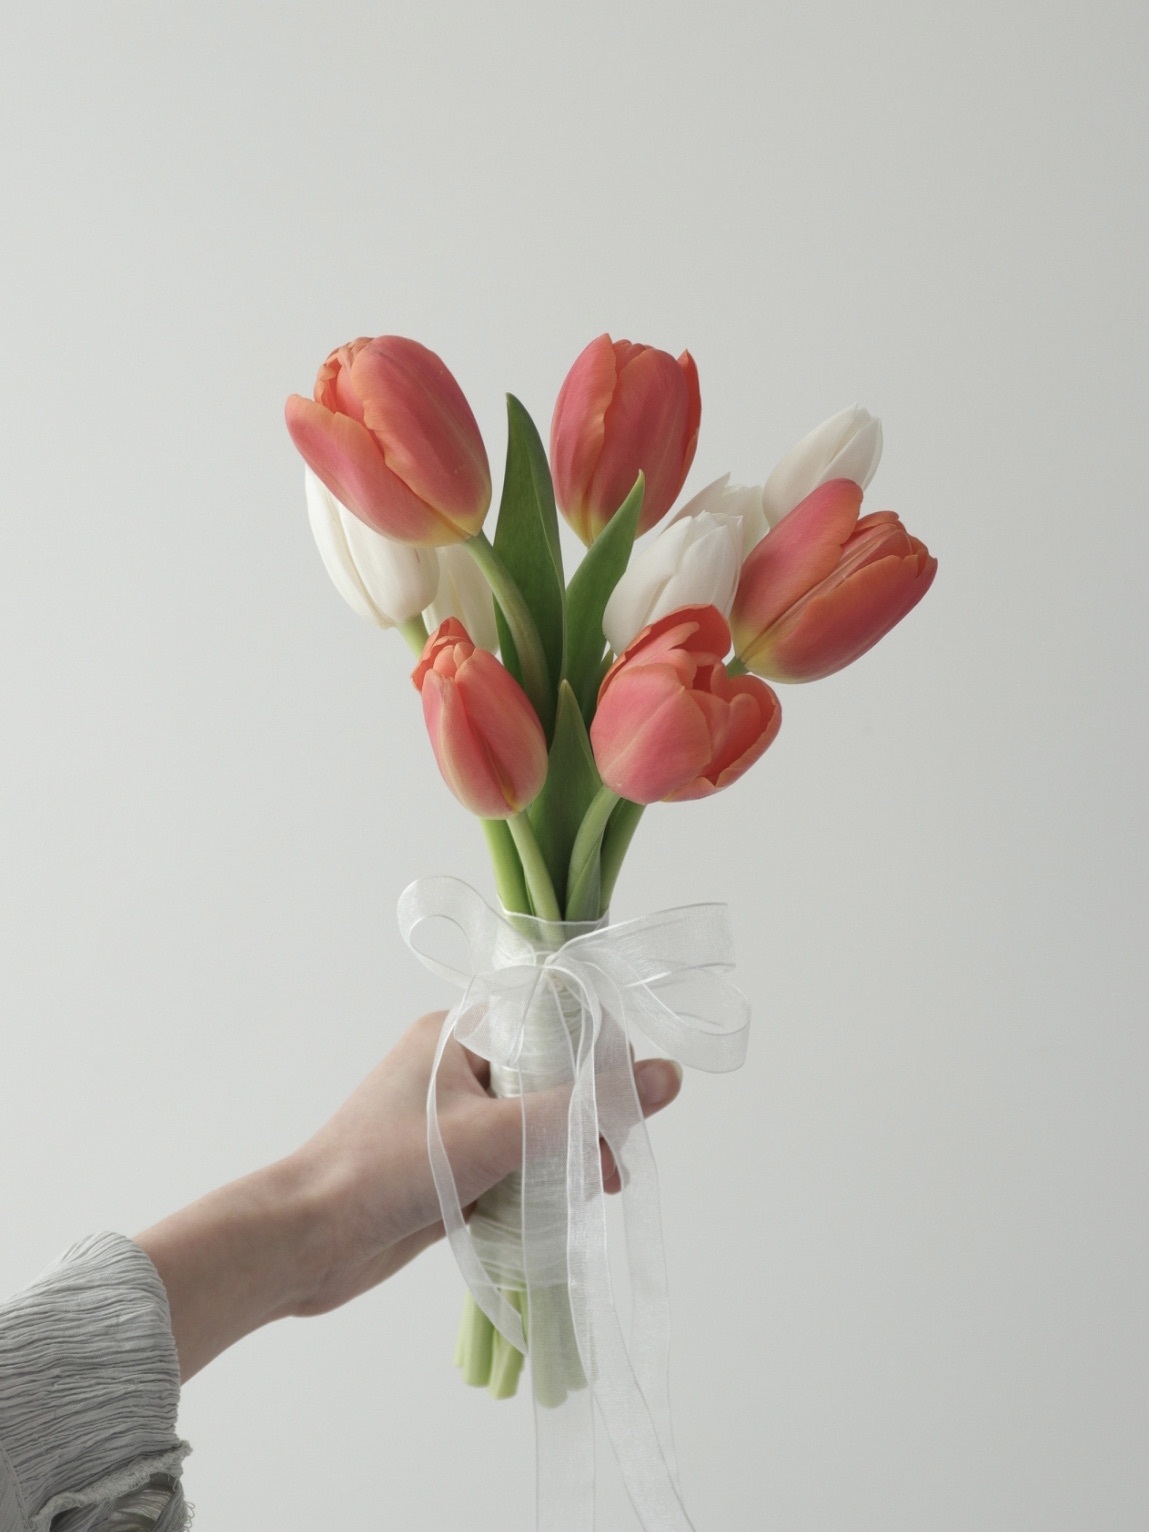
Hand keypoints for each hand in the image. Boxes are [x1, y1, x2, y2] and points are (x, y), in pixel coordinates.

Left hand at [136, 1012, 681, 1380]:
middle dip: (588, 1118)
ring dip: (566, 1157)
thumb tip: (666, 1079)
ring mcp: (452, 1121)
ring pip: (534, 1127)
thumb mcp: (494, 1135)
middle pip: (549, 1078)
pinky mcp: (449, 1169)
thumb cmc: (385, 1170)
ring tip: (598, 1190)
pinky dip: (538, 1186)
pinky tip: (562, 1211)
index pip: (551, 1021)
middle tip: (615, 1162)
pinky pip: (512, 1166)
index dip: (599, 1054)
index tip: (632, 1097)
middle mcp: (456, 1068)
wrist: (303, 1242)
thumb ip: (581, 1110)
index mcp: (457, 1033)